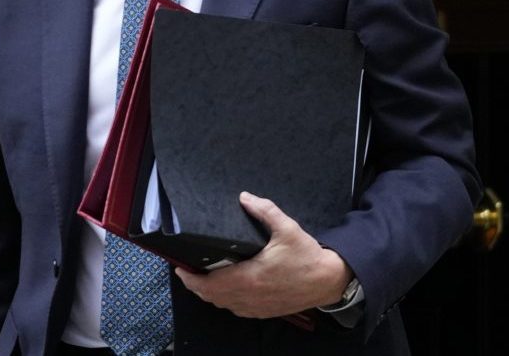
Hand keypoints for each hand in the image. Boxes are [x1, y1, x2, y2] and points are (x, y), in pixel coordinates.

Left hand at [174, 191, 352, 318]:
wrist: (329, 280)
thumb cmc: (308, 256)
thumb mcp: (287, 228)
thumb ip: (265, 211)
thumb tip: (245, 197)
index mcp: (249, 277)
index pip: (209, 284)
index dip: (190, 279)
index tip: (180, 268)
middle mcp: (249, 296)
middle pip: (211, 297)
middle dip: (196, 286)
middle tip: (188, 272)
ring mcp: (256, 307)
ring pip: (223, 305)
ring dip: (210, 294)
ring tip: (203, 279)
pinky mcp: (265, 311)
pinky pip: (237, 310)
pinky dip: (226, 301)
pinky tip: (227, 290)